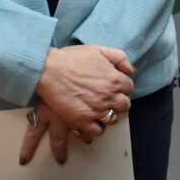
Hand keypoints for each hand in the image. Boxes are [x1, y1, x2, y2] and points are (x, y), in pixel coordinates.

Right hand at [22, 44, 134, 164]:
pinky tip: (91, 120)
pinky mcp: (82, 120)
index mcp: (114, 79)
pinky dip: (96, 127)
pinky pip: (97, 130)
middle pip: (124, 105)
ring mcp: (96, 110)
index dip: (121, 87)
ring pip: (113, 119)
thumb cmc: (70, 58)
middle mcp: (108, 96)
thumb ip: (119, 58)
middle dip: (118, 102)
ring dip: (108, 114)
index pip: (129, 88)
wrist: (48, 70)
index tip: (114, 87)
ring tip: (99, 109)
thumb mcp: (98, 49)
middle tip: (108, 98)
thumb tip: (131, 70)